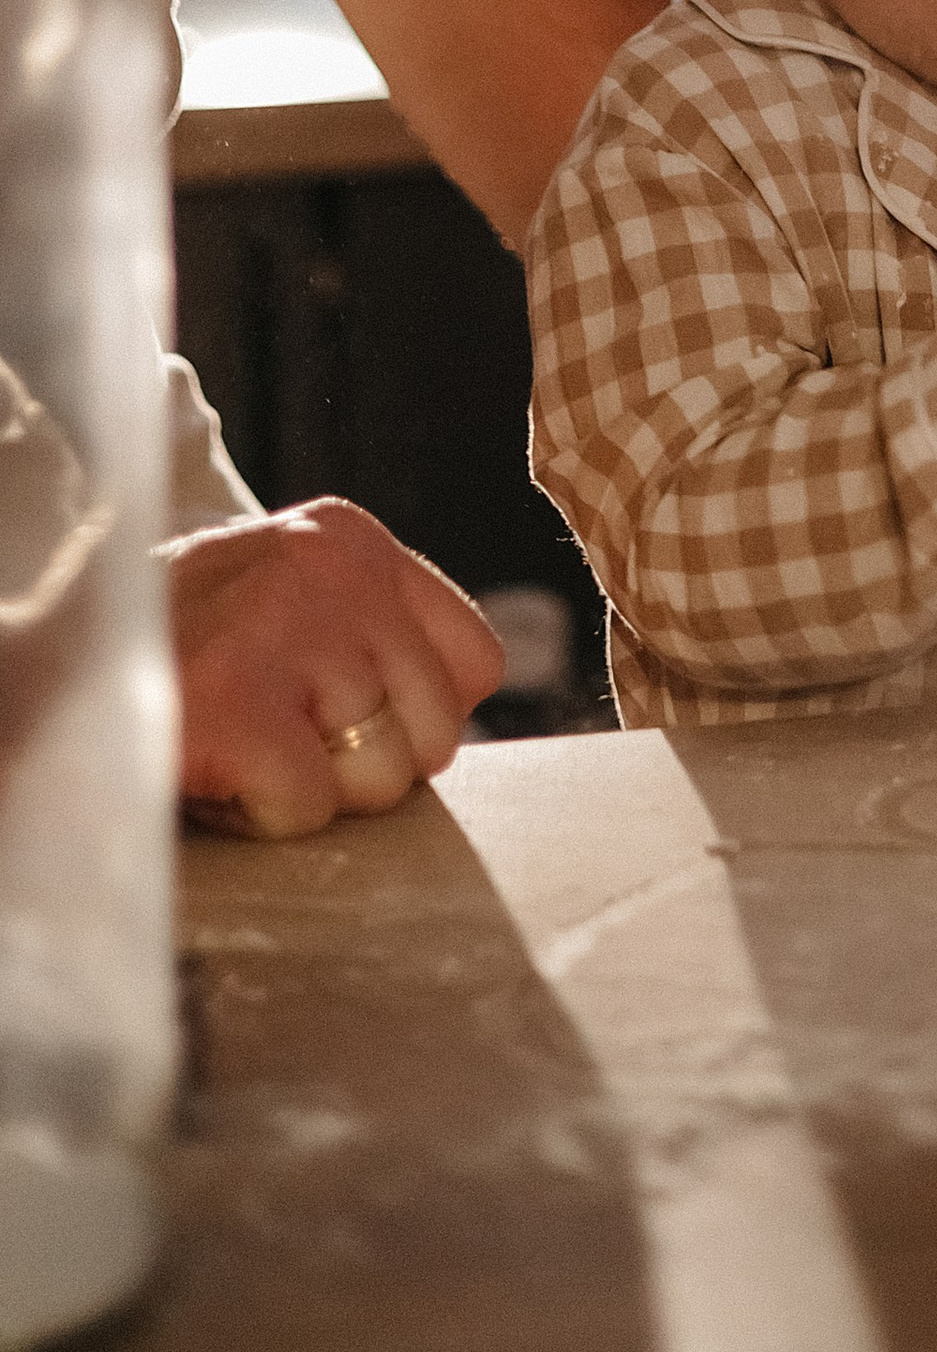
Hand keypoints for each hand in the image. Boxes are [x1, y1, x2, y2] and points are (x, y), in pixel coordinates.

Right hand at [165, 499, 505, 836]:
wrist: (44, 676)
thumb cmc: (171, 655)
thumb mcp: (284, 606)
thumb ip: (371, 636)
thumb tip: (457, 722)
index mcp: (350, 536)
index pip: (474, 660)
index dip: (415, 719)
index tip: (339, 722)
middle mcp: (331, 566)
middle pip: (436, 731)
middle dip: (359, 767)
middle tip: (272, 738)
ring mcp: (284, 628)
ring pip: (381, 778)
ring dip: (306, 792)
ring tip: (236, 745)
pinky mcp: (237, 703)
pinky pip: (312, 809)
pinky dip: (261, 817)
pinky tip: (211, 770)